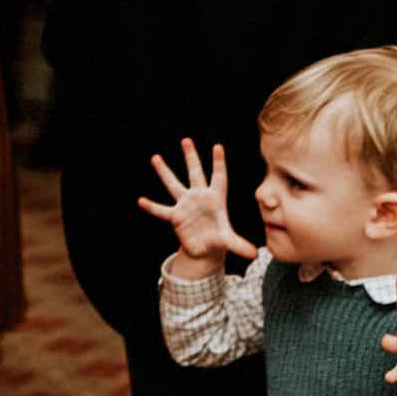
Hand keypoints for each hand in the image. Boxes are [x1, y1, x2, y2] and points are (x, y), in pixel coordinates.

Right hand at [138, 139, 257, 272]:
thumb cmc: (218, 239)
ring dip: (165, 172)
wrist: (205, 249)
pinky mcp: (176, 217)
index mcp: (216, 199)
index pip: (218, 178)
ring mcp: (186, 205)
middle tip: (186, 140)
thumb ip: (240, 245)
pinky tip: (141, 201)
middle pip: (195, 173)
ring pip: (174, 185)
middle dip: (191, 158)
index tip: (218, 146)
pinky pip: (162, 210)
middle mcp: (200, 197)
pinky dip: (152, 207)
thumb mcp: (229, 241)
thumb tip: (255, 255)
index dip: (218, 163)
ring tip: (155, 158)